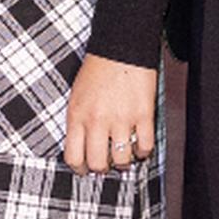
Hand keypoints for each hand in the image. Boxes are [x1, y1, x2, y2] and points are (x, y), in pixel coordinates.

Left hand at [62, 53, 157, 176]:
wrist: (120, 48)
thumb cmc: (97, 70)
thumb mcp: (76, 96)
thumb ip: (78, 122)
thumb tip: (83, 148)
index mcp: (77, 115)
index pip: (73, 156)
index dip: (80, 170)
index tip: (85, 170)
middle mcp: (97, 120)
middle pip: (98, 164)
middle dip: (103, 169)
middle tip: (107, 165)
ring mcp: (121, 118)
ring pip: (122, 160)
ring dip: (124, 163)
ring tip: (124, 155)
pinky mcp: (143, 114)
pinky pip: (145, 147)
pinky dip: (143, 152)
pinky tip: (140, 146)